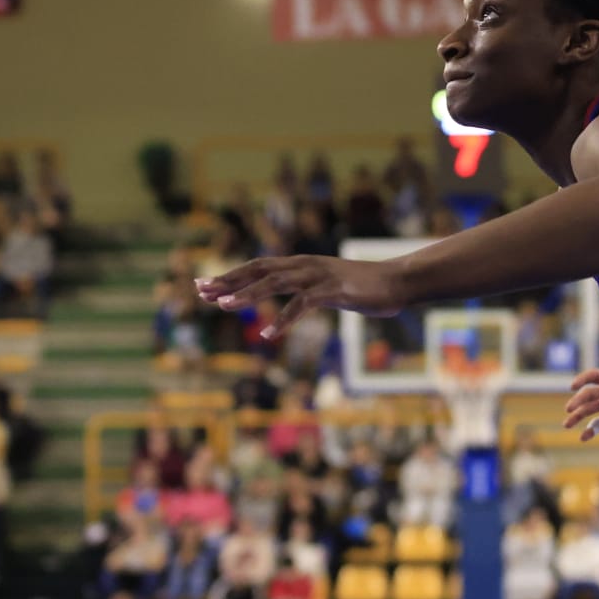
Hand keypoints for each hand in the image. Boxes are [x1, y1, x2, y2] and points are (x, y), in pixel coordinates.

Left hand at [195, 256, 406, 337]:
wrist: (397, 281)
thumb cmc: (363, 287)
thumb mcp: (327, 288)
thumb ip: (306, 291)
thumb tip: (290, 301)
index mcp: (300, 264)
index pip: (257, 266)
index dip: (230, 275)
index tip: (203, 285)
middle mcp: (304, 265)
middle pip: (259, 270)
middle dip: (229, 281)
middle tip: (202, 291)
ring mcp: (318, 276)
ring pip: (275, 282)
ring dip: (248, 294)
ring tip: (224, 306)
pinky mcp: (333, 291)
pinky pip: (303, 304)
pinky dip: (285, 318)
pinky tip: (270, 334)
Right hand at [563, 368, 598, 441]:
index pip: (595, 376)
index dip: (582, 380)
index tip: (572, 387)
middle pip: (589, 395)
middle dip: (577, 402)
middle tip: (569, 411)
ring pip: (590, 410)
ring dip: (578, 416)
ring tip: (567, 425)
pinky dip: (591, 429)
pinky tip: (584, 437)